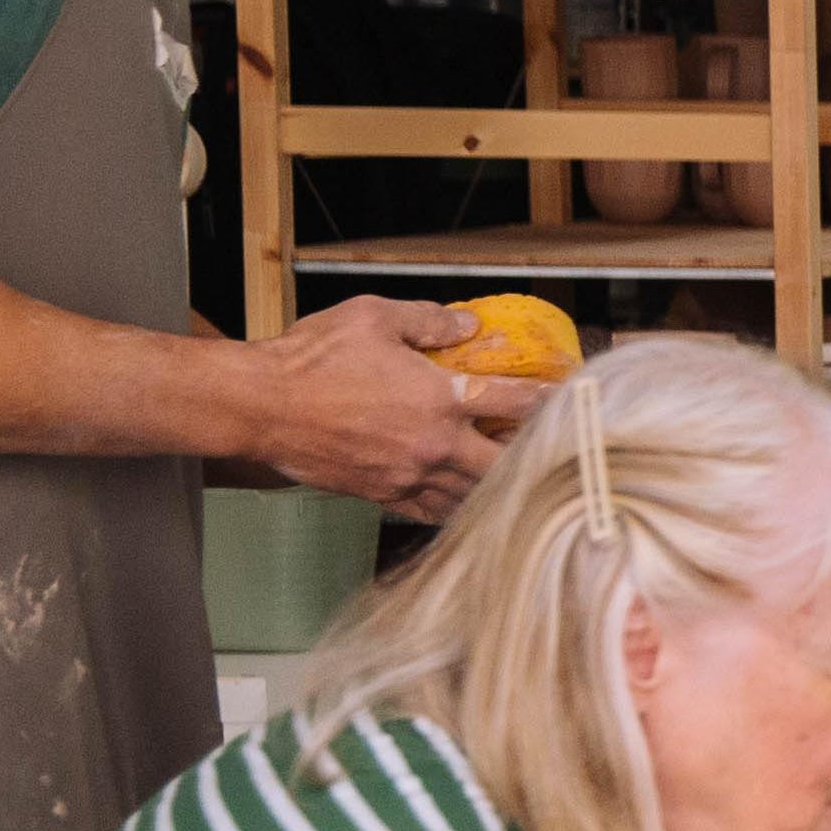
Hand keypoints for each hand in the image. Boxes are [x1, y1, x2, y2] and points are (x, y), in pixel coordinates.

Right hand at [236, 298, 528, 519]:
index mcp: (439, 400)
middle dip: (529, 457)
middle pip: (506, 465)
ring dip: (496, 486)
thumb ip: (428, 320)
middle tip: (545, 448)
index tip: (570, 400)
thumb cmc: (311, 358)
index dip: (548, 400)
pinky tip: (465, 498)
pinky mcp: (383, 496)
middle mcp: (433, 446)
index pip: (514, 404)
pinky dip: (455, 507)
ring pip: (473, 495)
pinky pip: (434, 512)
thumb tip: (469, 325)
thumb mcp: (372, 318)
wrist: (259, 405)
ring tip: (511, 475)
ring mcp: (409, 476)